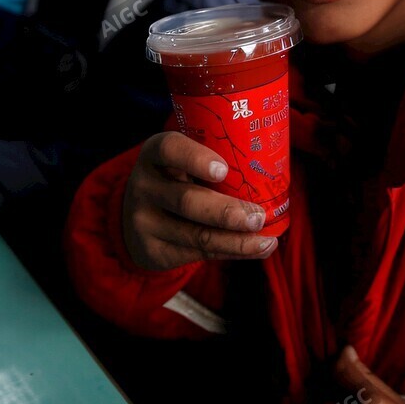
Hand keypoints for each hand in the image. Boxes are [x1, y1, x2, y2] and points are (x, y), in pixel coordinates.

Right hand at [122, 131, 277, 270]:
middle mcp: (144, 185)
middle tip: (259, 216)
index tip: (224, 170)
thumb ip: (211, 158)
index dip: (197, 159)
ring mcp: (143, 221)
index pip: (170, 149)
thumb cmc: (176, 178)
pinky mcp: (153, 252)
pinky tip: (256, 248)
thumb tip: (270, 164)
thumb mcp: (181, 161)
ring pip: (197, 235)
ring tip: (266, 239)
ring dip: (237, 240)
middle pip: (187, 201)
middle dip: (228, 212)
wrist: (135, 217)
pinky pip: (198, 254)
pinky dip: (232, 252)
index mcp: (154, 153)